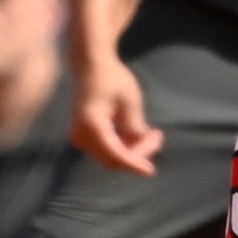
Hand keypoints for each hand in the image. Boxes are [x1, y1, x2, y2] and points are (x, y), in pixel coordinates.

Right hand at [72, 52, 162, 174]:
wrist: (90, 66)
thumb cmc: (112, 79)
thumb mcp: (130, 102)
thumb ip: (135, 128)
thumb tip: (142, 151)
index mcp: (92, 125)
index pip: (115, 154)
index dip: (134, 164)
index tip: (151, 171)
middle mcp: (81, 135)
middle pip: (114, 159)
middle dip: (138, 154)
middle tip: (157, 137)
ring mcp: (80, 137)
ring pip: (111, 157)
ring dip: (133, 150)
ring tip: (153, 133)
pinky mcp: (85, 136)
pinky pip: (107, 149)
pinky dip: (125, 146)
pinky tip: (140, 134)